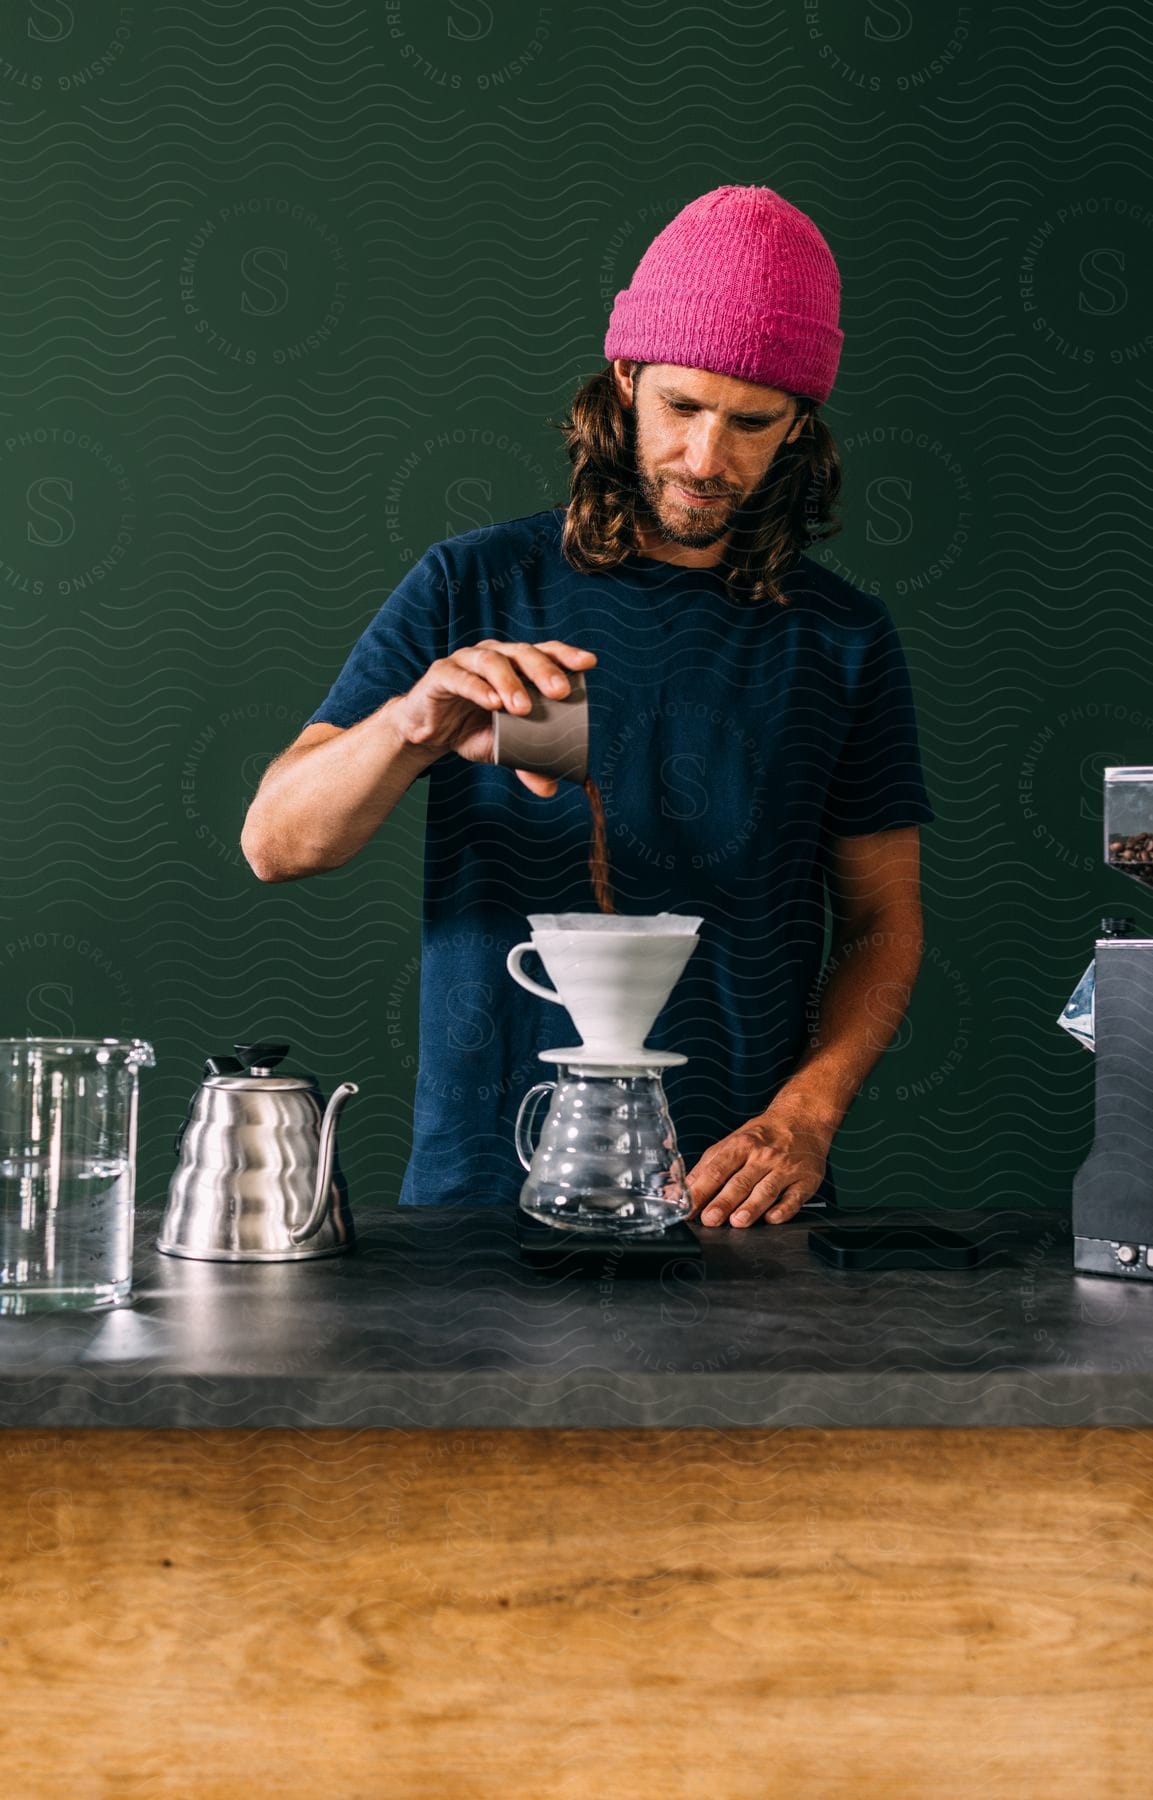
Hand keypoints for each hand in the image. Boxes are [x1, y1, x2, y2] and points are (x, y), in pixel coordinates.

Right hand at [391, 639, 596, 796]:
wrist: (426, 733)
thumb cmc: (470, 729)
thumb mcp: (501, 747)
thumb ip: (526, 762)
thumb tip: (551, 787)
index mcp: (515, 666)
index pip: (545, 652)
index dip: (565, 655)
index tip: (588, 664)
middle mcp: (494, 656)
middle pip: (522, 653)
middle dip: (543, 670)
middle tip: (559, 692)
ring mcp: (466, 661)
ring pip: (492, 661)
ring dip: (510, 683)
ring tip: (523, 708)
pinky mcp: (441, 674)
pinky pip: (460, 677)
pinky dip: (478, 688)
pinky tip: (492, 702)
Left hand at [685, 1100, 835, 1227]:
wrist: (802, 1120)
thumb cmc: (762, 1136)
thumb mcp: (731, 1143)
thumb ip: (706, 1167)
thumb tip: (680, 1190)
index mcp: (741, 1145)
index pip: (717, 1169)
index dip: (701, 1190)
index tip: (689, 1208)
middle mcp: (763, 1156)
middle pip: (740, 1181)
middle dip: (724, 1202)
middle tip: (710, 1219)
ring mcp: (785, 1168)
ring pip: (766, 1190)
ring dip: (752, 1207)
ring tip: (738, 1221)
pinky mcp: (805, 1180)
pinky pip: (795, 1197)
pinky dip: (784, 1209)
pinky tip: (773, 1218)